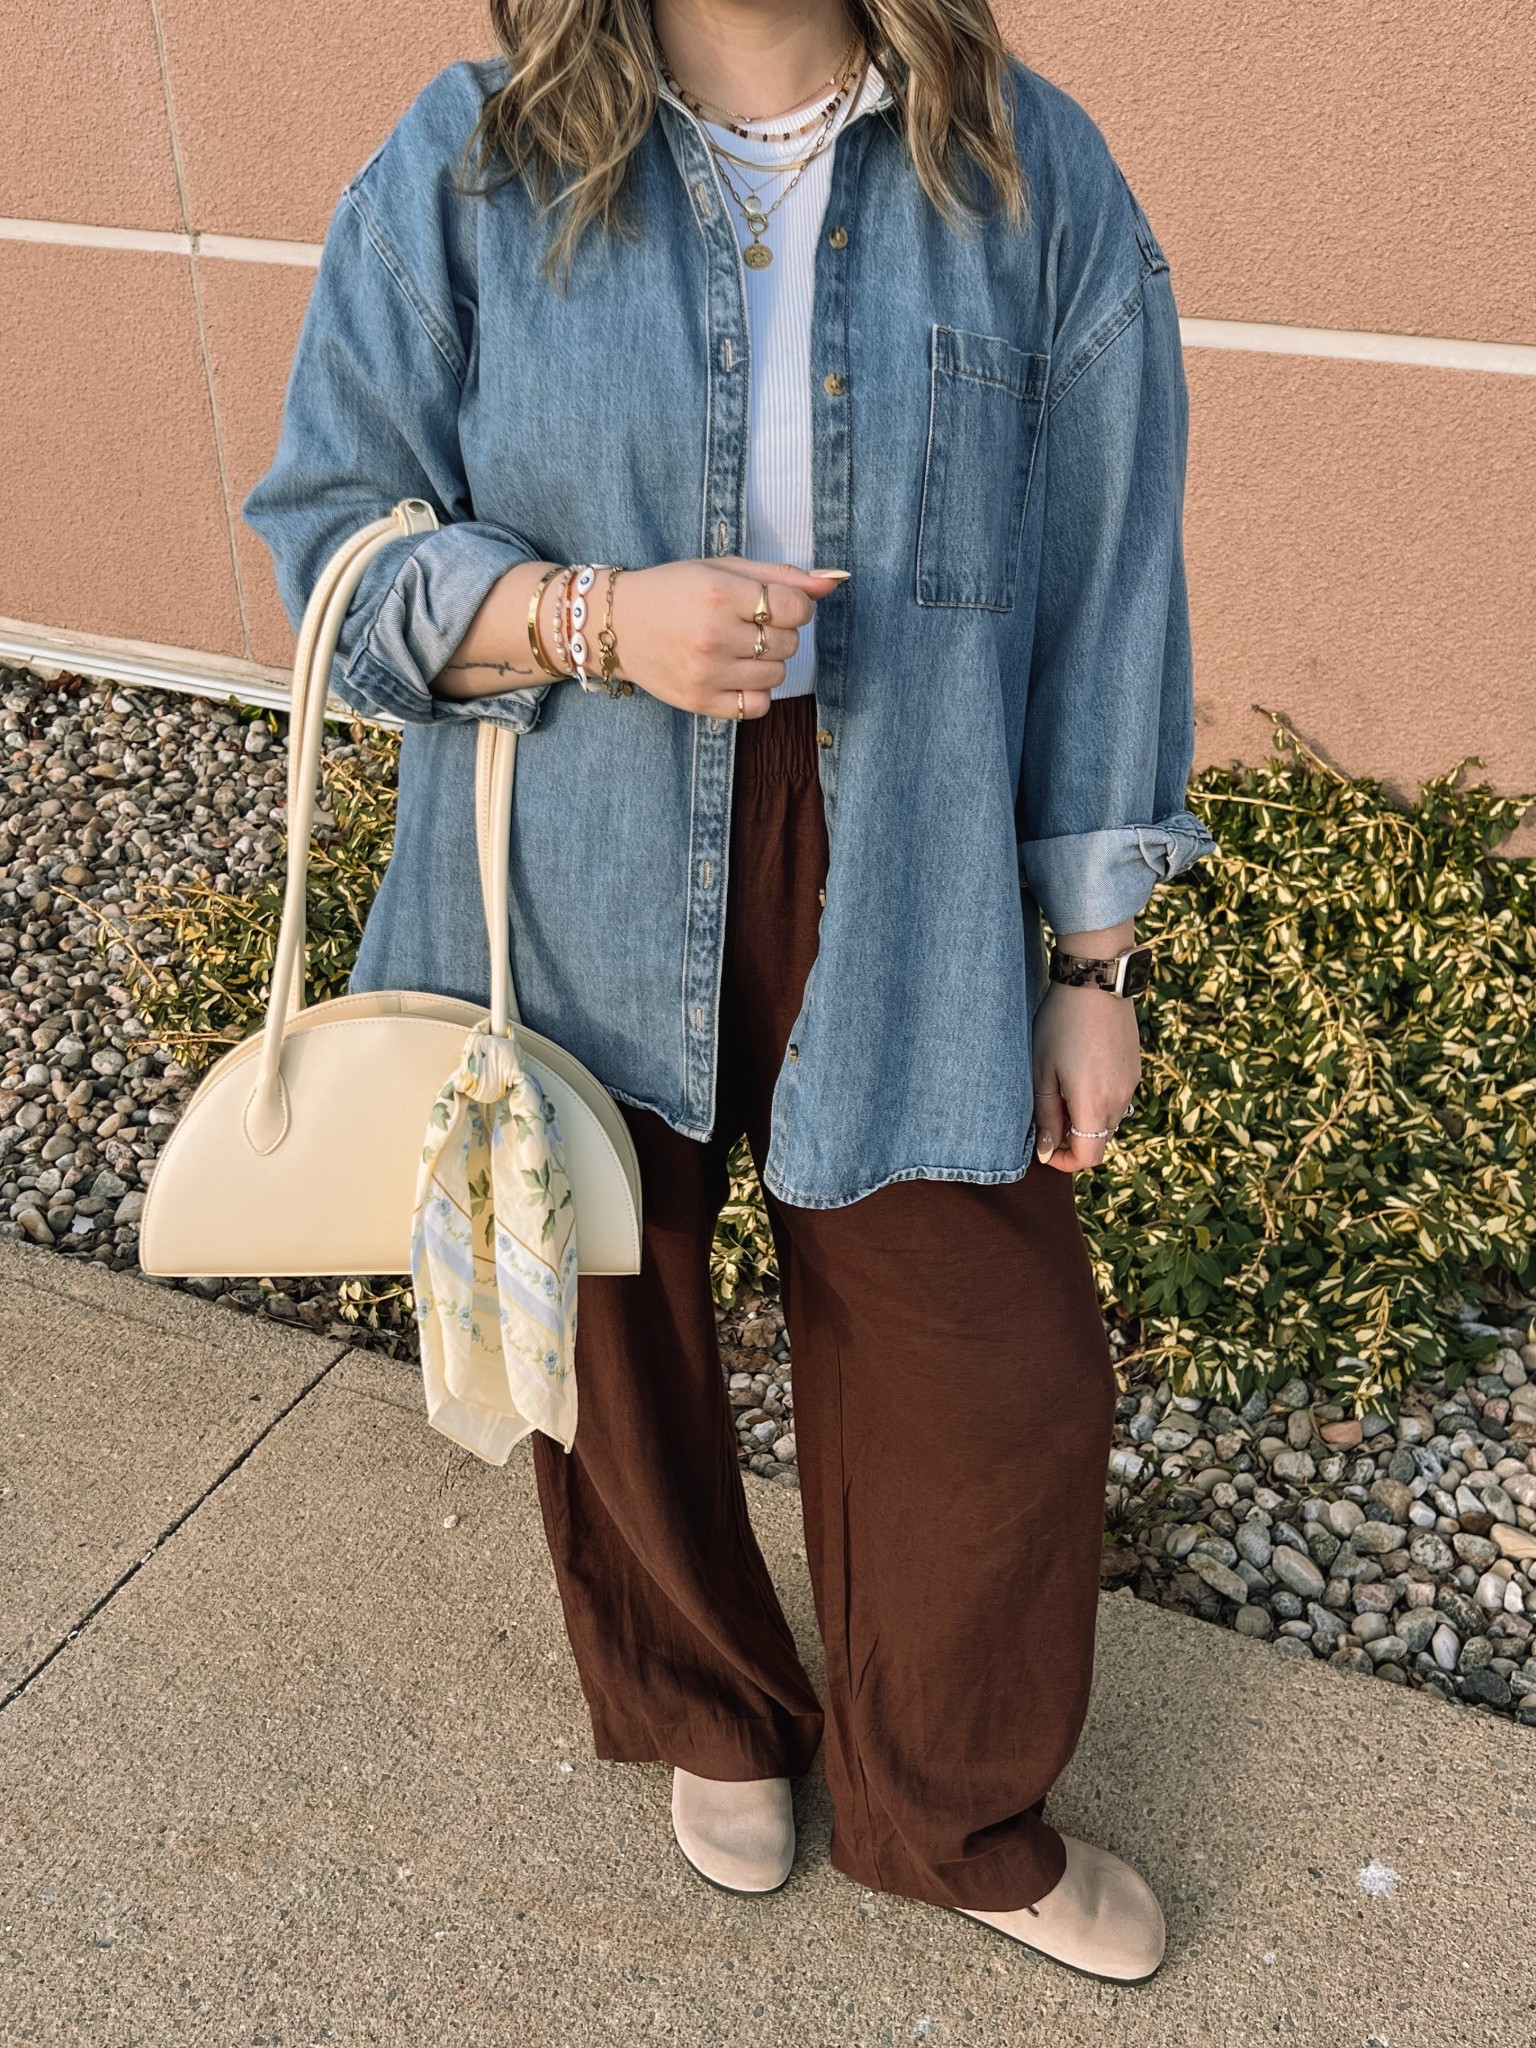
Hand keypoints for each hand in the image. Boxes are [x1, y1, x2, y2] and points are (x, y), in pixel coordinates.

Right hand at [607, 556, 846, 717]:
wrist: (617, 625)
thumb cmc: (673, 590)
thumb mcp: (723, 569)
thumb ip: (781, 574)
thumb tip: (834, 580)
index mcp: (720, 594)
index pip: (796, 608)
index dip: (796, 606)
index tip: (776, 604)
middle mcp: (713, 635)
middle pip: (789, 643)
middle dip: (778, 632)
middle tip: (747, 624)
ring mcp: (706, 673)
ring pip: (777, 675)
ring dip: (768, 661)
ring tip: (738, 648)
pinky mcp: (700, 702)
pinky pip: (757, 705)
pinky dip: (755, 691)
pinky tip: (735, 674)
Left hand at [1032, 980, 1141, 1173]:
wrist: (1096, 981)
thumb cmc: (1060, 1024)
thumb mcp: (1043, 1071)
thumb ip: (1046, 1116)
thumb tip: (1047, 1153)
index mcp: (1094, 1105)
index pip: (1088, 1157)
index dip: (1064, 1161)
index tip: (1044, 1149)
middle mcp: (1120, 1100)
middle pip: (1099, 1140)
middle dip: (1073, 1138)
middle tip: (1047, 1112)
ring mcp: (1131, 1084)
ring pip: (1109, 1120)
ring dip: (1086, 1118)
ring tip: (1061, 1088)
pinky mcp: (1134, 1069)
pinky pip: (1117, 1098)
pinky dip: (1098, 1100)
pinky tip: (1079, 1072)